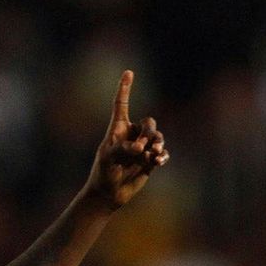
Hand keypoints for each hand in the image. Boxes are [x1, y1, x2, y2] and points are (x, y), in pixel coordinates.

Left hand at [84, 70, 168, 208]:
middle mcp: (131, 135)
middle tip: (142, 148)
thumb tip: (142, 147)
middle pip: (148, 123)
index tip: (128, 72)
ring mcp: (141, 148)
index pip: (122, 105)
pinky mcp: (149, 161)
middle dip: (149, 133)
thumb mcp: (108, 158)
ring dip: (158, 144)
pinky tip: (159, 161)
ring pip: (157, 138)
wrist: (109, 193)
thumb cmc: (103, 172)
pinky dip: (162, 155)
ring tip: (155, 155)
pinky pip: (161, 153)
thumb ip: (123, 148)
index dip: (125, 88)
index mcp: (117, 129)